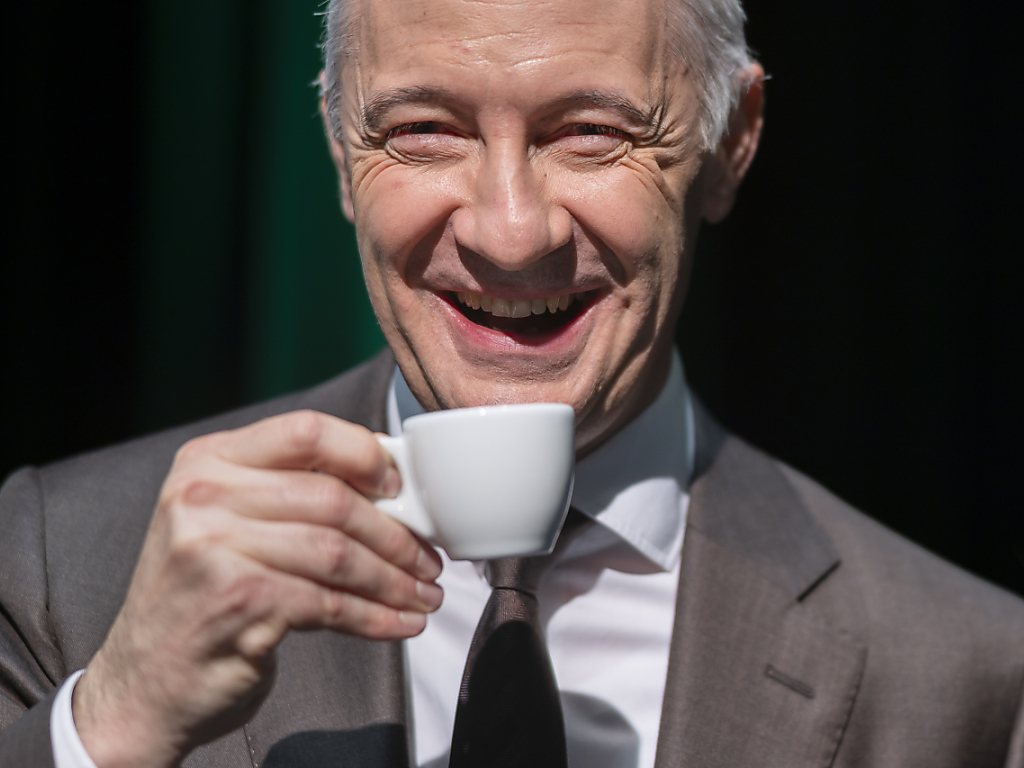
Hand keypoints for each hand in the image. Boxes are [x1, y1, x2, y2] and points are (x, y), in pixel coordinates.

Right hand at [71, 410, 442, 767]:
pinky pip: (328, 603)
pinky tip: (399, 624)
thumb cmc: (205, 593)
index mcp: (209, 459)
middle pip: (332, 498)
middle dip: (396, 534)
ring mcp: (214, 548)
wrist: (146, 679)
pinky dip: (375, 617)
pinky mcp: (234, 602)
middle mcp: (204, 494)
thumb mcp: (229, 521)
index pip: (306, 431)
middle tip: (428, 560)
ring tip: (423, 596)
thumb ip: (290, 491)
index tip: (402, 489)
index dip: (366, 455)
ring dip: (393, 579)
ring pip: (337, 552)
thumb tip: (390, 484)